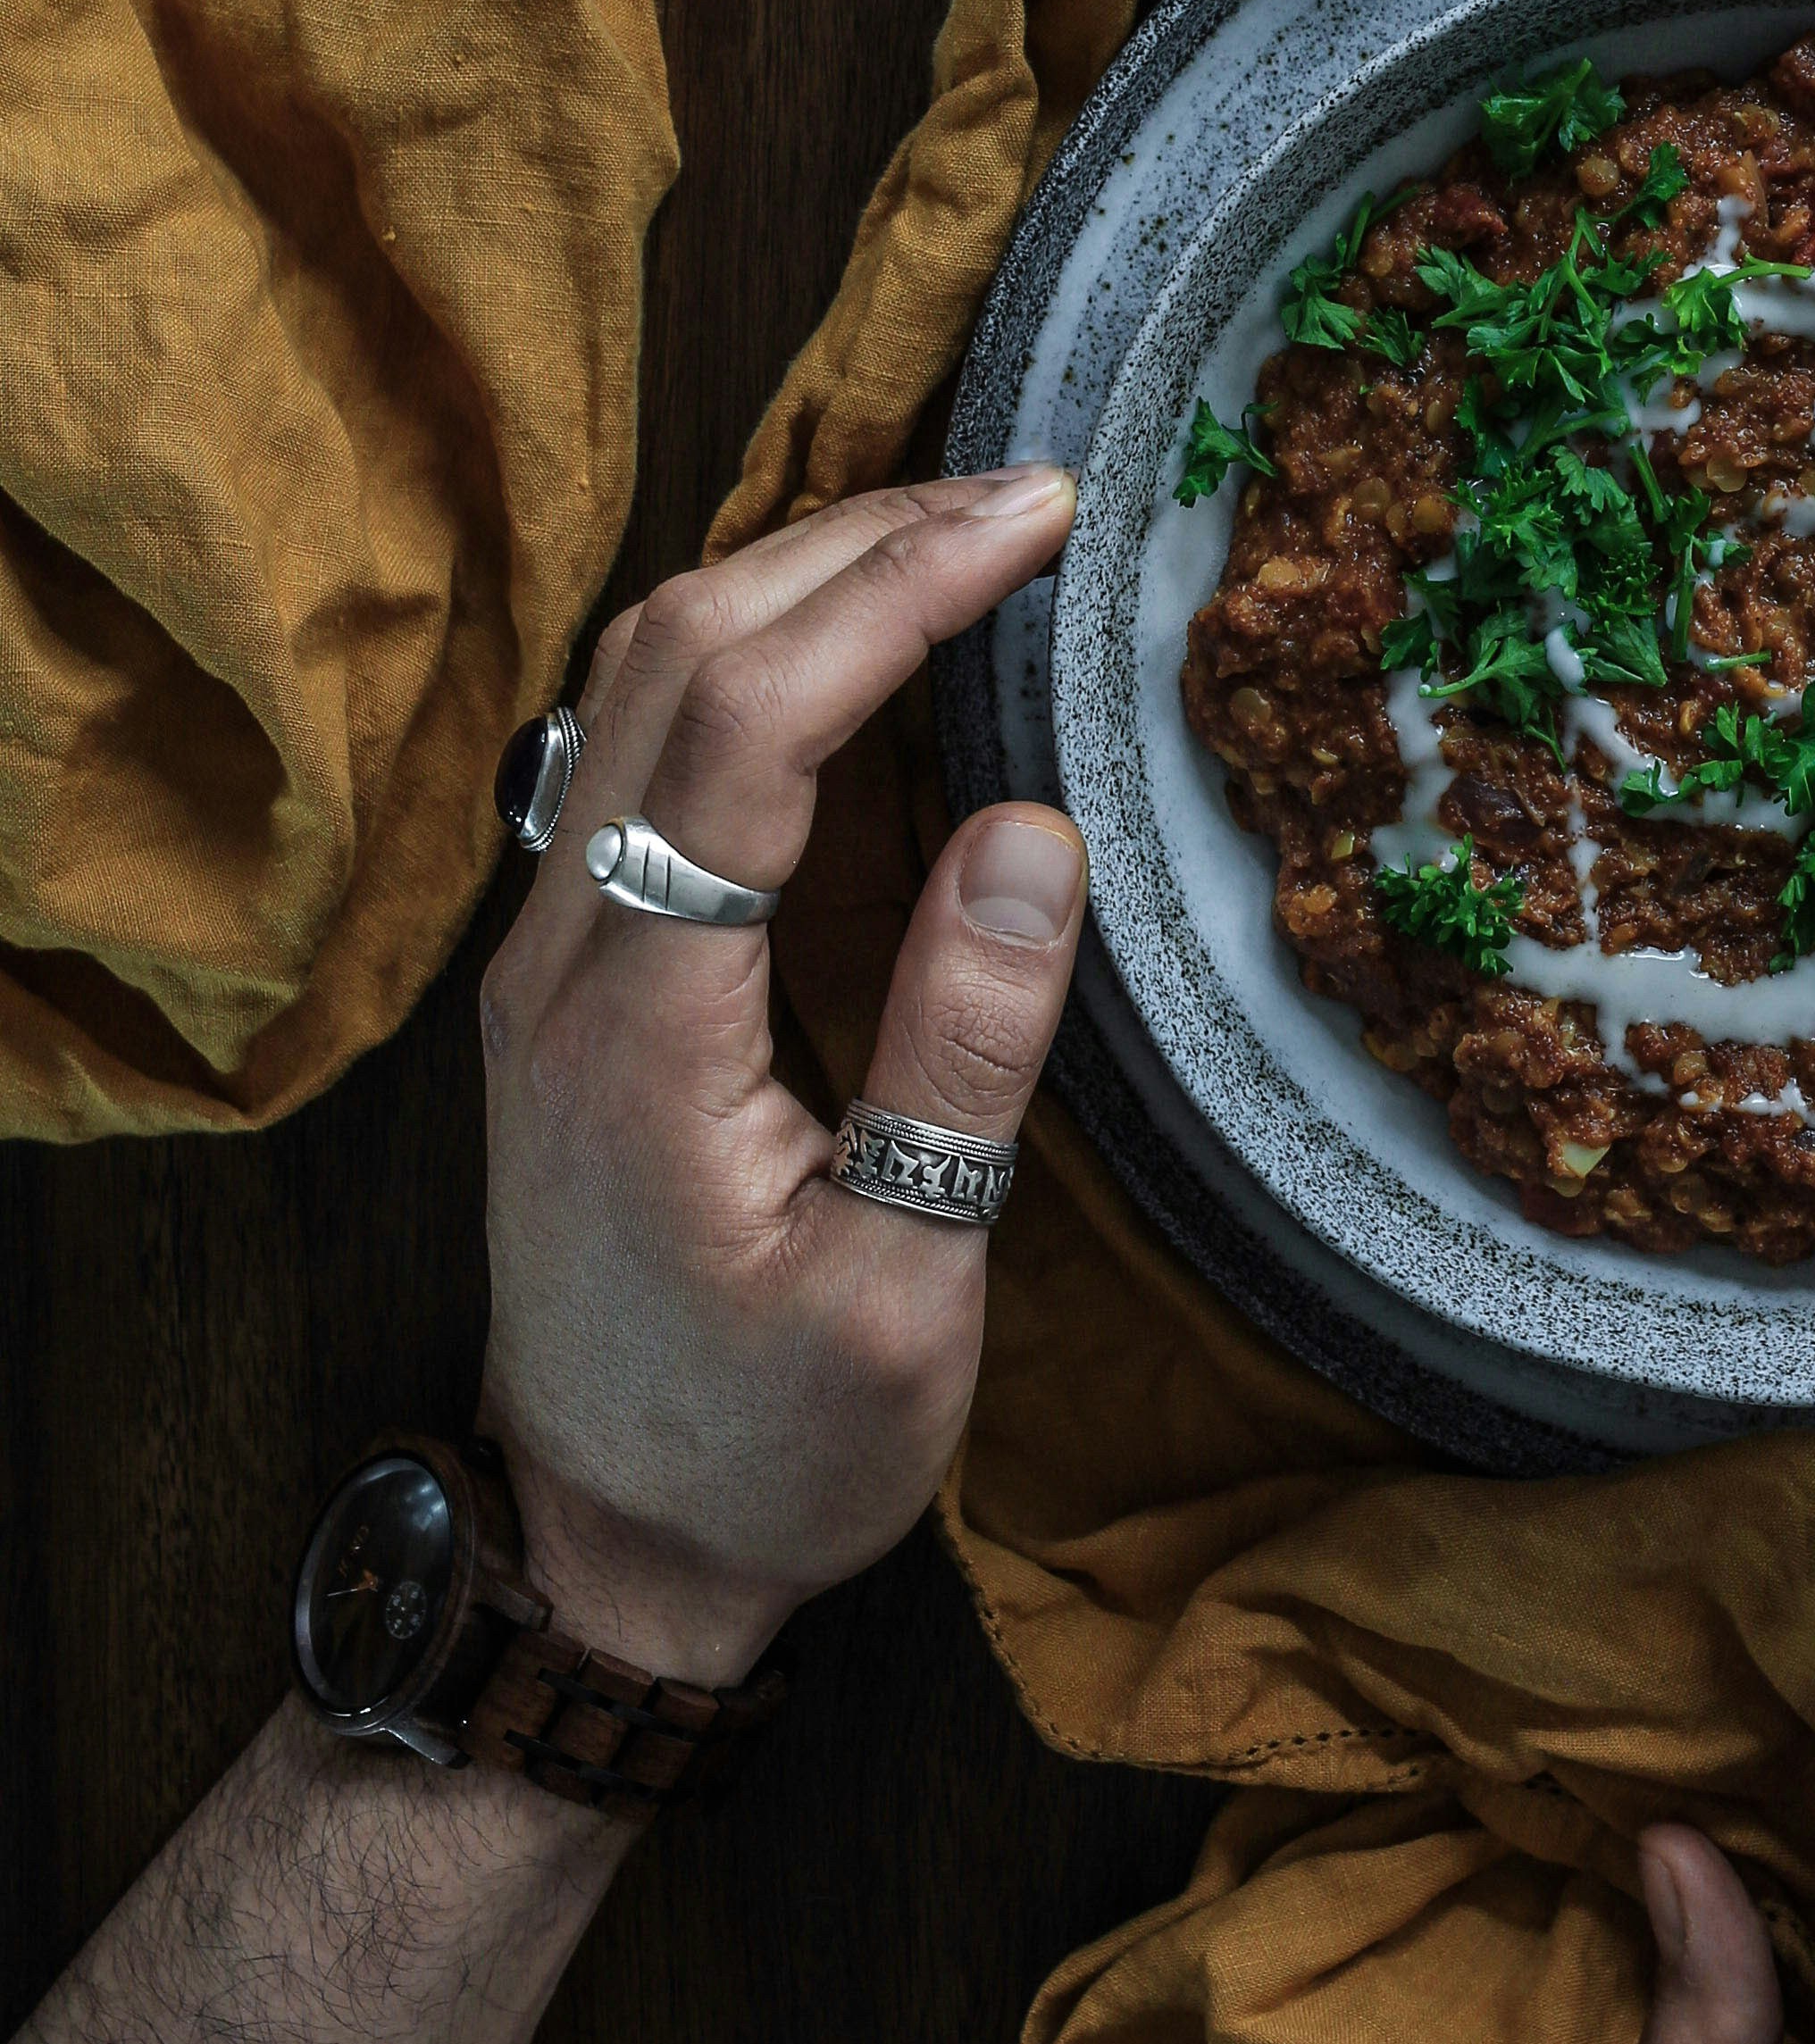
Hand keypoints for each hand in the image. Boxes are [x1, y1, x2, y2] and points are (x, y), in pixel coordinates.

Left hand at [475, 469, 1085, 1682]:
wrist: (605, 1551)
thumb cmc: (768, 1448)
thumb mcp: (905, 1289)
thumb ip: (962, 1054)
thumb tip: (1031, 834)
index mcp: (641, 1030)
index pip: (748, 724)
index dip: (894, 591)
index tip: (1035, 517)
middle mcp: (560, 962)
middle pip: (673, 655)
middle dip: (853, 536)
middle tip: (1028, 492)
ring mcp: (548, 958)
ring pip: (638, 679)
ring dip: (795, 573)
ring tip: (960, 533)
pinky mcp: (574, 973)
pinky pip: (641, 746)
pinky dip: (756, 648)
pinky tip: (856, 642)